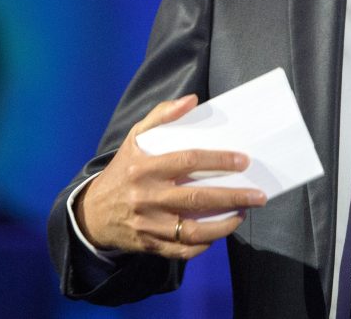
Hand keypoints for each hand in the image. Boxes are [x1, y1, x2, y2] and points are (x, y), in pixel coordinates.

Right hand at [74, 95, 267, 259]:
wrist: (93, 213)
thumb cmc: (123, 169)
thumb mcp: (135, 137)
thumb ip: (162, 115)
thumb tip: (192, 101)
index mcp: (144, 168)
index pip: (187, 161)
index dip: (218, 160)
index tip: (243, 161)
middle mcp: (146, 197)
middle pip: (196, 198)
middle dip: (232, 196)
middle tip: (258, 195)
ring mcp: (148, 224)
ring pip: (192, 230)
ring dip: (224, 225)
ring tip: (243, 213)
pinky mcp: (150, 245)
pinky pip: (182, 251)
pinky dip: (204, 245)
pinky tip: (219, 231)